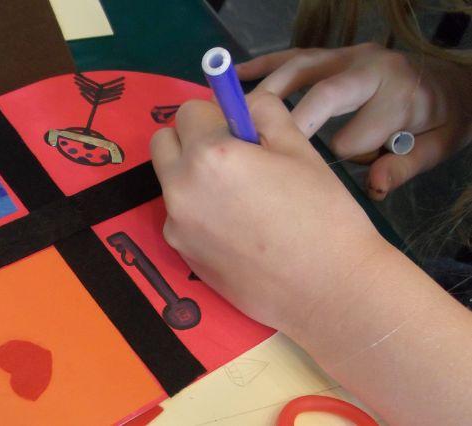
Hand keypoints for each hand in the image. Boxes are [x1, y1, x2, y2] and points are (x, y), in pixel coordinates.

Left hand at [150, 91, 393, 334]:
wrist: (327, 289)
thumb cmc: (322, 213)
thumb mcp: (299, 147)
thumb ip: (262, 112)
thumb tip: (240, 104)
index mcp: (208, 155)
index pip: (187, 110)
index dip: (216, 115)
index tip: (239, 130)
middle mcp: (180, 187)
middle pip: (164, 142)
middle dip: (191, 139)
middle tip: (232, 156)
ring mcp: (175, 224)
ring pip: (170, 180)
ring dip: (192, 174)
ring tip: (239, 195)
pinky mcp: (180, 252)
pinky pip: (179, 215)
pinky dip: (197, 210)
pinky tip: (236, 228)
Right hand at [236, 43, 471, 199]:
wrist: (447, 82)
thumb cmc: (439, 119)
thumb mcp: (438, 145)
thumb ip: (405, 166)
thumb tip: (373, 187)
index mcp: (397, 92)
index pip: (354, 136)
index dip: (341, 159)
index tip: (337, 170)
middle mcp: (368, 67)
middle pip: (323, 95)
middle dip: (292, 127)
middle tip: (262, 154)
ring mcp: (344, 56)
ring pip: (298, 70)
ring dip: (267, 96)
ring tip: (240, 122)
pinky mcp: (329, 54)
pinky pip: (291, 56)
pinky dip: (263, 65)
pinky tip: (238, 75)